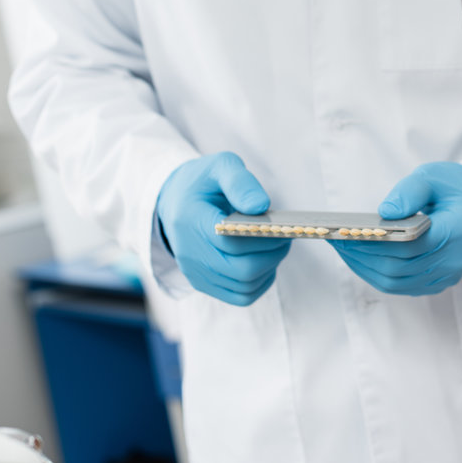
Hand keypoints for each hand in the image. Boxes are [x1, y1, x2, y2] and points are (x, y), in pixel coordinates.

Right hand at [157, 152, 290, 305]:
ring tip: (277, 246)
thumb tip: (260, 206)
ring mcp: (195, 273)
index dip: (264, 237)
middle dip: (272, 254)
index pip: (231, 241)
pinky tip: (266, 261)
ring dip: (269, 268)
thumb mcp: (220, 166)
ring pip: (244, 286)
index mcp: (190, 221)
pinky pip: (241, 295)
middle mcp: (189, 253)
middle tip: (286, 236)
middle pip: (241, 269)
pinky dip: (261, 282)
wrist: (175, 201)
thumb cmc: (203, 183)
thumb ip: (240, 182)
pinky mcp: (204, 284)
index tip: (282, 226)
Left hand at [331, 162, 461, 295]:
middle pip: (398, 267)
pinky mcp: (437, 282)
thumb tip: (385, 210)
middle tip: (336, 238)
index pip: (410, 245)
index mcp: (457, 230)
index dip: (374, 241)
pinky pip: (400, 285)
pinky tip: (360, 257)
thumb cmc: (457, 189)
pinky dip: (375, 273)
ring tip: (343, 247)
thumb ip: (411, 191)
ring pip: (395, 281)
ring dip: (364, 267)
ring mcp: (447, 275)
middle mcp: (454, 260)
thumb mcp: (435, 176)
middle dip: (362, 255)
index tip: (347, 230)